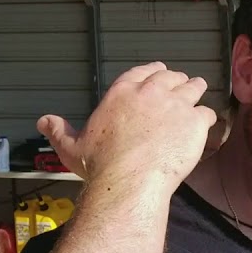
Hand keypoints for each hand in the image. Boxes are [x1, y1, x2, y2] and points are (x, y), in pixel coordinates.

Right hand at [39, 62, 215, 189]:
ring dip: (196, 89)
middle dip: (177, 80)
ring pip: (193, 88)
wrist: (129, 181)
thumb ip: (60, 130)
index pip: (143, 71)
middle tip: (182, 85)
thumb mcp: (72, 146)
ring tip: (199, 92)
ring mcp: (176, 105)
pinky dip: (208, 118)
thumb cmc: (100, 165)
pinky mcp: (195, 122)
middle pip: (171, 77)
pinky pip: (207, 113)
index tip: (160, 74)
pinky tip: (208, 123)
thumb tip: (43, 121)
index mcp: (122, 92)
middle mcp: (150, 92)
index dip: (154, 72)